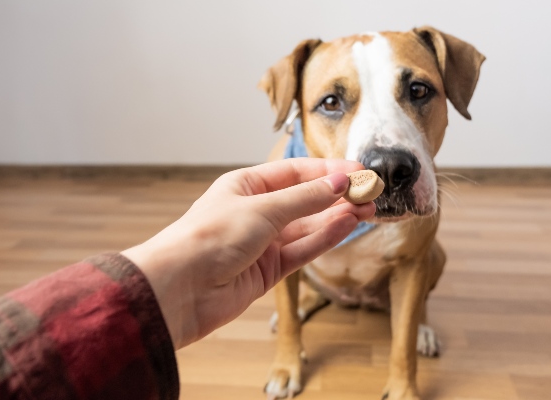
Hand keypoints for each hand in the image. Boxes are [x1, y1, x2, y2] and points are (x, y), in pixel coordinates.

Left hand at [121, 158, 374, 348]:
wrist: (180, 289)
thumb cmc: (207, 238)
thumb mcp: (261, 209)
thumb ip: (304, 198)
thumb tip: (339, 183)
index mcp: (245, 186)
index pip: (295, 173)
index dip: (328, 171)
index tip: (358, 171)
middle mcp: (255, 212)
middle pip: (305, 200)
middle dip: (337, 195)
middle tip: (370, 193)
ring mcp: (263, 242)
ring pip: (308, 226)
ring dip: (337, 217)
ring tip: (367, 208)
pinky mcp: (268, 270)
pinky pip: (303, 249)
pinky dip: (325, 238)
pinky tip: (347, 225)